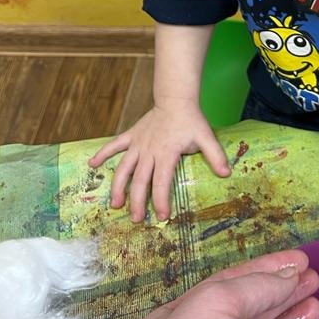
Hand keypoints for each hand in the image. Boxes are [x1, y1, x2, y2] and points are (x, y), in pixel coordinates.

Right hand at [89, 105, 229, 221]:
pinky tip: (92, 165)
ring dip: (118, 186)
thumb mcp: (206, 136)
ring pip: (124, 168)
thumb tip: (226, 173)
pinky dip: (102, 154)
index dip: (162, 200)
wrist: (176, 99)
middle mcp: (148, 151)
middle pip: (140, 180)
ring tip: (115, 204)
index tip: (163, 216)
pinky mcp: (131, 136)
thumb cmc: (191, 120)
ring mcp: (137, 144)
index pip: (162, 181)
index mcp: (166, 153)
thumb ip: (215, 155)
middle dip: (138, 201)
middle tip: (137, 219)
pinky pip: (114, 145)